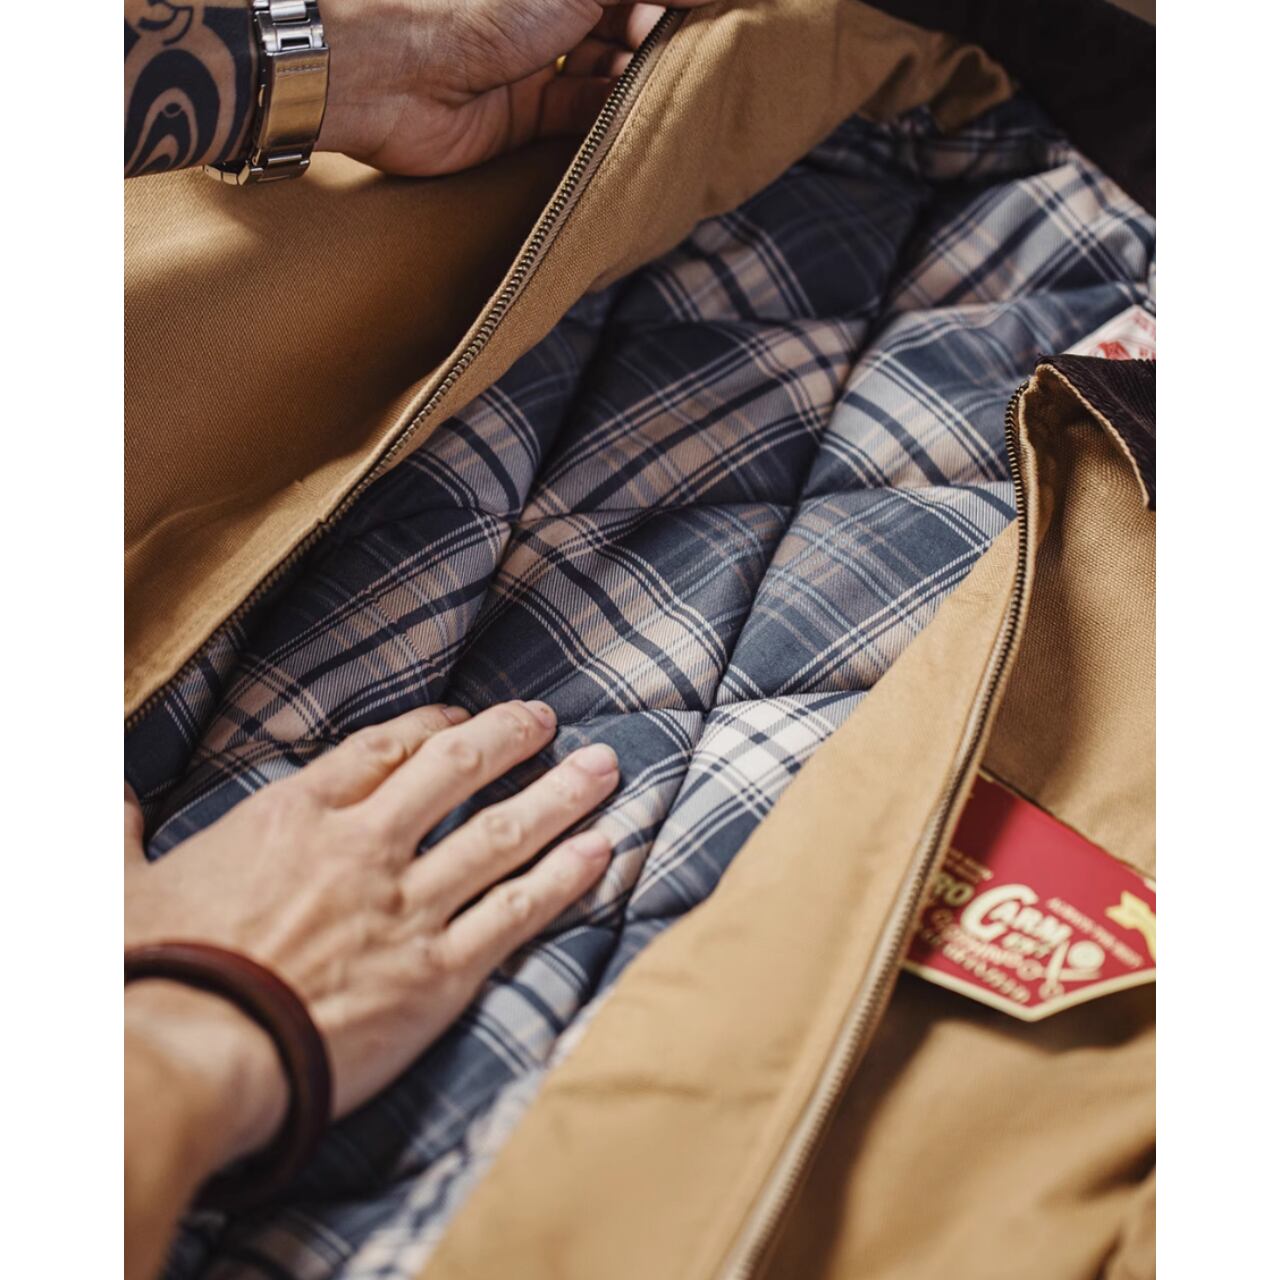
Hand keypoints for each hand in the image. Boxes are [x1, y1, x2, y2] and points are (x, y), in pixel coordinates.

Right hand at [124, 700, 618, 1174]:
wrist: (191, 1052)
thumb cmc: (153, 971)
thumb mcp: (120, 882)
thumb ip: (121, 828)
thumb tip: (108, 790)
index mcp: (296, 817)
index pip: (382, 751)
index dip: (432, 728)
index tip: (462, 720)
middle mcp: (365, 849)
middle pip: (456, 773)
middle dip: (509, 739)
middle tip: (549, 722)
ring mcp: (407, 908)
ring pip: (501, 836)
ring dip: (558, 798)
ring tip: (603, 769)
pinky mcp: (437, 973)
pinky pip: (515, 914)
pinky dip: (563, 881)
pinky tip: (601, 853)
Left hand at [317, 0, 720, 175]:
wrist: (392, 71)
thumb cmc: (474, 4)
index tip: (713, 3)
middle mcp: (542, 9)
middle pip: (621, 19)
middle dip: (657, 27)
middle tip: (685, 38)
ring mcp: (532, 61)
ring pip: (606, 68)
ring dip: (638, 73)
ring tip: (666, 73)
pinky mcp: (523, 116)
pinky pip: (581, 114)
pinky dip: (611, 112)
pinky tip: (637, 106)